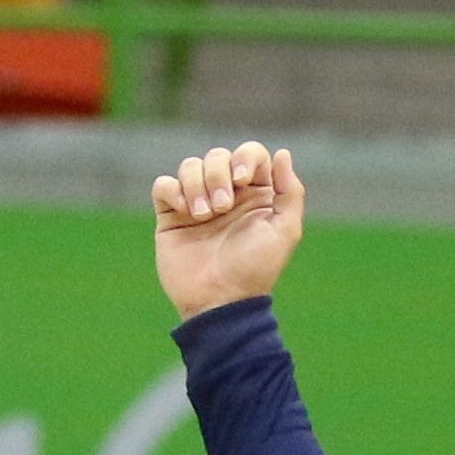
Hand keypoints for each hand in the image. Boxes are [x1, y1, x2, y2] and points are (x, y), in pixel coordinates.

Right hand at [153, 140, 306, 322]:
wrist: (219, 301)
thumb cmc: (254, 270)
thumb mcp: (284, 232)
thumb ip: (290, 192)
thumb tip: (282, 153)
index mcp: (256, 194)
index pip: (250, 153)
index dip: (245, 157)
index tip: (241, 180)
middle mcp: (227, 195)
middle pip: (218, 156)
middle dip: (218, 175)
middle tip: (222, 208)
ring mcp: (197, 203)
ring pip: (190, 166)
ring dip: (196, 184)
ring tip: (203, 216)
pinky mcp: (171, 216)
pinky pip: (164, 185)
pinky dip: (173, 190)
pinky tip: (184, 212)